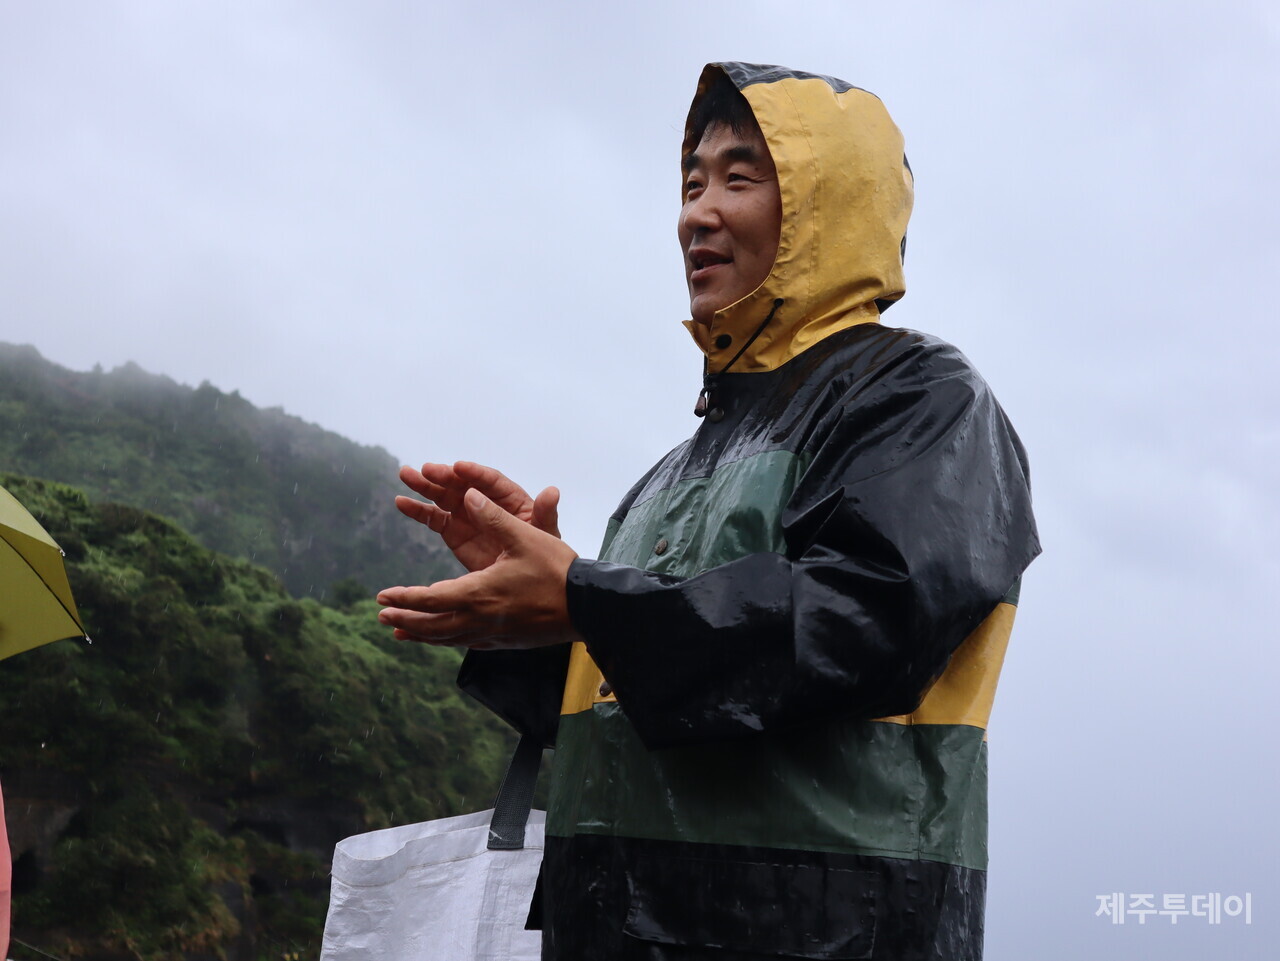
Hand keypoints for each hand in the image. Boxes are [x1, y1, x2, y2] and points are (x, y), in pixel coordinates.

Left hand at [378, 487, 580, 649]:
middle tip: (382, 616)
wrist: (589, 608)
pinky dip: (446, 639)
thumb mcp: (526, 536)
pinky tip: (445, 636)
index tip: (382, 596)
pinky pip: (466, 643)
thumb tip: (469, 494)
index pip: (430, 599)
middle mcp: (480, 619)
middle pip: (432, 626)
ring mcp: (493, 634)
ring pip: (448, 638)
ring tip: (401, 632)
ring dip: (422, 634)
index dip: (404, 598)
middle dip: (405, 620)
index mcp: (479, 593)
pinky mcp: (505, 641)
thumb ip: (494, 516)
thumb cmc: (558, 570)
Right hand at [396, 461, 560, 572]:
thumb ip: (545, 514)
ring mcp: (467, 515)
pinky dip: (417, 510)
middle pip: (462, 484)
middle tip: (425, 470)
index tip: (458, 467)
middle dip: (444, 476)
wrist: (527, 581)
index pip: (491, 481)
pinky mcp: (453, 531)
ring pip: (444, 496)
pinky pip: (433, 517)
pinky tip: (401, 502)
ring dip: (424, 486)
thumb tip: (552, 492)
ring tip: (405, 475)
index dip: (475, 473)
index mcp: (510, 499)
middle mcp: (486, 502)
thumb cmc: (543, 554)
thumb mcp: (545, 535)